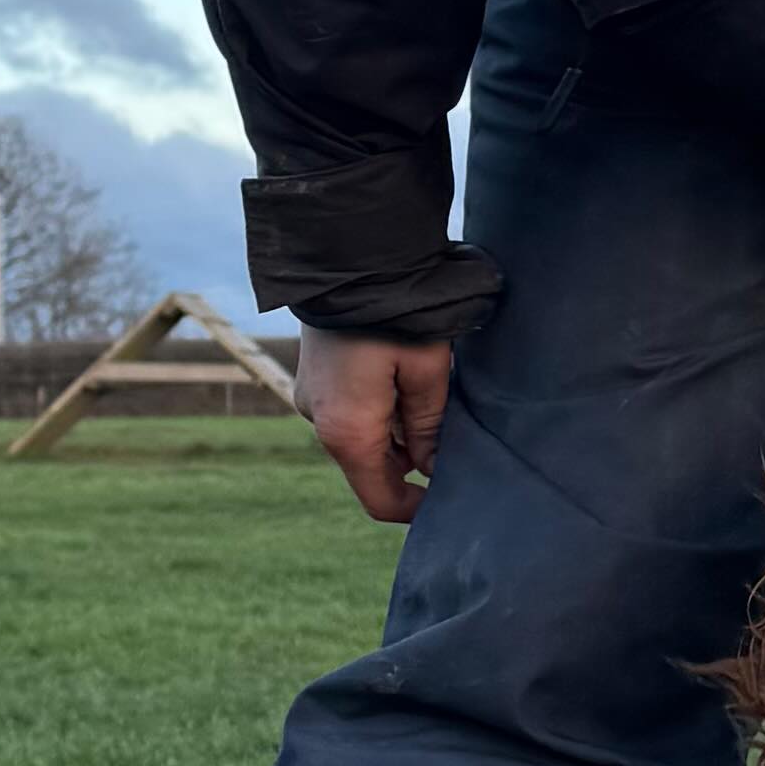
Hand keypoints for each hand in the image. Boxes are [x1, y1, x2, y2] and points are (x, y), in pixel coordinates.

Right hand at [294, 326, 452, 522]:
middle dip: (412, 465)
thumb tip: (430, 465)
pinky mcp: (313, 379)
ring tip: (434, 404)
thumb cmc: (394, 312)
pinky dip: (380, 414)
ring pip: (362, 440)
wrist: (344, 256)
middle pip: (372, 469)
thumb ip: (430, 426)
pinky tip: (406, 385)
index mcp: (348, 432)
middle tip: (454, 445)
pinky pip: (350, 414)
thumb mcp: (428, 370)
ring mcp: (310, 400)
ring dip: (397, 435)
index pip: (381, 499)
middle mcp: (320, 423)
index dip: (415, 509)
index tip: (448, 500)